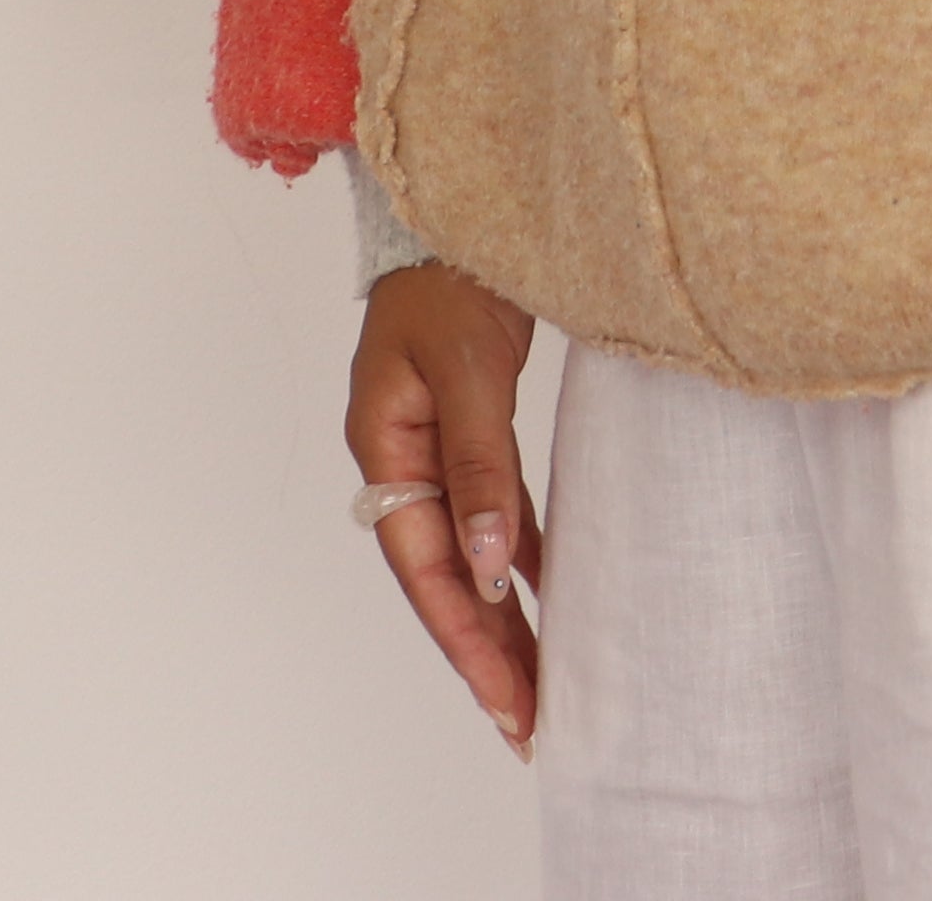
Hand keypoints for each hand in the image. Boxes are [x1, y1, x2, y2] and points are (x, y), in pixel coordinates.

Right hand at [346, 261, 544, 757]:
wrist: (460, 208)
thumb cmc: (452, 276)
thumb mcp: (468, 370)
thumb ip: (480, 467)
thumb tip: (493, 568)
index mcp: (385, 450)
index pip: (426, 569)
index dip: (466, 640)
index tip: (507, 702)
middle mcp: (405, 460)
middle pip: (445, 575)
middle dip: (484, 651)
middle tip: (529, 723)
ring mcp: (436, 446)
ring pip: (471, 552)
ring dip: (502, 615)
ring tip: (539, 684)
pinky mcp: (471, 428)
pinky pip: (493, 512)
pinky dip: (519, 555)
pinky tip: (546, 594)